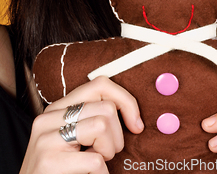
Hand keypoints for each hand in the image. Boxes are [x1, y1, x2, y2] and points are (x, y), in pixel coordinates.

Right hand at [20, 76, 143, 173]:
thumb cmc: (61, 170)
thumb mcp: (73, 139)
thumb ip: (91, 119)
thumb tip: (134, 116)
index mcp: (57, 108)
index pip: (100, 84)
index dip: (125, 101)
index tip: (136, 125)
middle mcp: (48, 118)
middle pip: (106, 108)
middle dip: (116, 136)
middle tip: (105, 154)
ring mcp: (46, 139)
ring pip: (102, 126)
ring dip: (108, 152)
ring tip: (94, 164)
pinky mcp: (49, 162)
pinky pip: (95, 160)